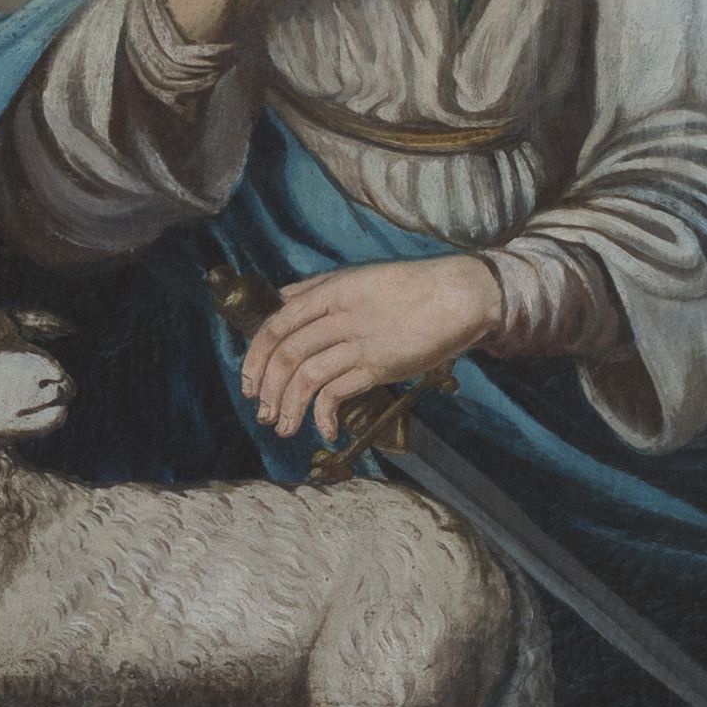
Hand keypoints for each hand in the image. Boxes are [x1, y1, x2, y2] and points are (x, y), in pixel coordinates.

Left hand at [239, 256, 502, 442]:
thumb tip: (281, 298)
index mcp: (329, 291)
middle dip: (267, 389)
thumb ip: (316, 288)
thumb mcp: (357, 277)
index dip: (255, 358)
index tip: (250, 383)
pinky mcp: (380, 365)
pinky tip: (323, 429)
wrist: (456, 296)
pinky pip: (338, 393)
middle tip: (263, 413)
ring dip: (288, 408)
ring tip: (283, 427)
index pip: (276, 324)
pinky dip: (323, 415)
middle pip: (285, 354)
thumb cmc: (408, 287)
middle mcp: (338, 315)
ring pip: (305, 377)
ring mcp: (359, 341)